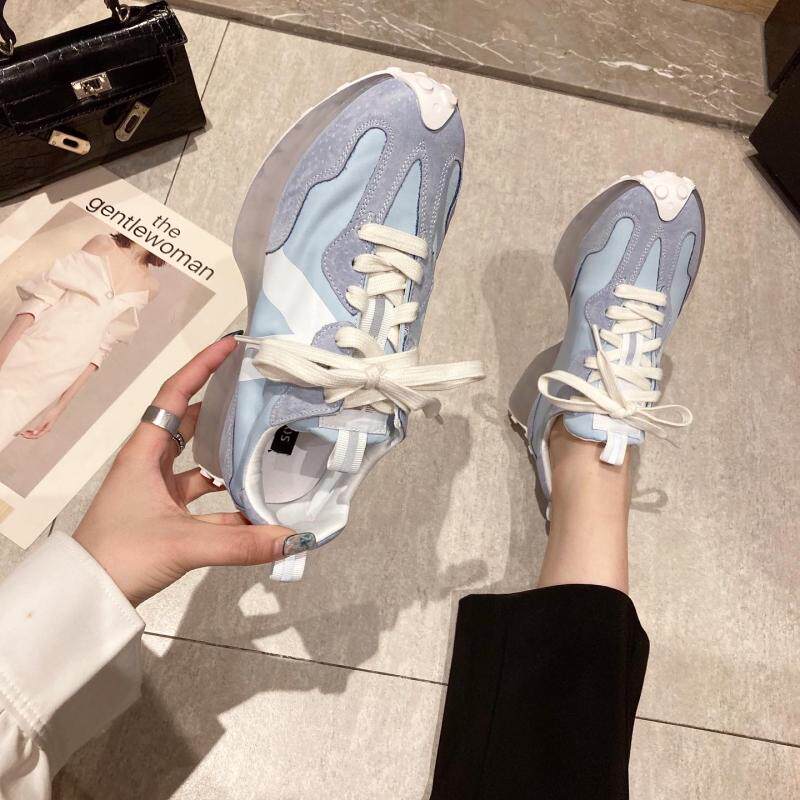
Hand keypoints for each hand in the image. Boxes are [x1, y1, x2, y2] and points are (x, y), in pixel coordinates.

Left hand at [18, 401, 63, 438]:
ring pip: (36, 433)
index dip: (30, 436)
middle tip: (22, 434)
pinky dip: (32, 430)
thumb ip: (39, 427)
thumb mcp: (45, 420)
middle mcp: (46, 430)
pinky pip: (37, 430)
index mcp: (46, 429)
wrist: (57, 410)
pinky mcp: (44, 425)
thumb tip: (34, 433)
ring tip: (24, 432)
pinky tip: (28, 430)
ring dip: (30, 433)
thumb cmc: (52, 414)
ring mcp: (45, 428)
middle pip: (36, 435)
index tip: (24, 435)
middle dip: (29, 435)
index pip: (37, 436)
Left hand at [74, 337, 296, 606]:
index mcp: (144, 452)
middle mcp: (150, 463)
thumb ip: (241, 542)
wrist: (88, 595)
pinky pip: (204, 499)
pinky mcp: (165, 514)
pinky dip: (228, 501)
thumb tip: (292, 538)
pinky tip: (256, 507)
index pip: (174, 394)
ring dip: (228, 457)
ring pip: (200, 462)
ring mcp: (157, 490)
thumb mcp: (184, 543)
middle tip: (256, 392)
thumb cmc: (121, 554)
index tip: (231, 346)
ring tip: (264, 444)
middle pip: (190, 422)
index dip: (202, 366)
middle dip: (221, 405)